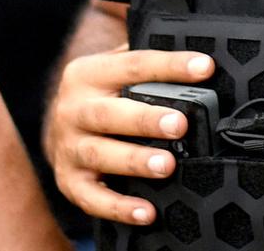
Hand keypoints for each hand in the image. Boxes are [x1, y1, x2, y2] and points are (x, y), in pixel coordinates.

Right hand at [45, 46, 213, 225]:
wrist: (59, 127)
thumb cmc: (103, 95)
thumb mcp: (114, 68)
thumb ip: (145, 57)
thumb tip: (197, 50)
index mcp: (87, 74)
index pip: (133, 65)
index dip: (170, 65)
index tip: (204, 67)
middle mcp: (72, 109)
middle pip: (109, 113)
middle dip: (145, 119)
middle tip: (180, 124)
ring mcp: (68, 147)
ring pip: (100, 154)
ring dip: (135, 161)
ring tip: (167, 165)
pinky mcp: (69, 181)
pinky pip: (93, 198)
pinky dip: (119, 207)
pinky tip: (147, 212)